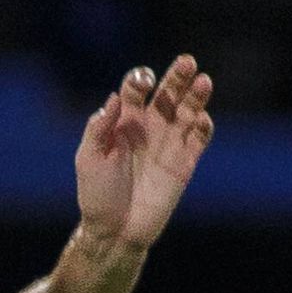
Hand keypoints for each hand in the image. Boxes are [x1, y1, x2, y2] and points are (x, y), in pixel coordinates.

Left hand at [73, 56, 216, 251]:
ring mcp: (169, 144)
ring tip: (203, 81)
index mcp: (122, 124)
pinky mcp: (185, 162)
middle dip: (177, 77)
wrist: (115, 230)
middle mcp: (148, 128)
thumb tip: (113, 99)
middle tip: (187, 62)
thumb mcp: (88, 160)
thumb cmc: (97, 195)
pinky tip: (202, 119)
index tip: (142, 82)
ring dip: (197, 96)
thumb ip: (98, 130)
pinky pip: (199, 138)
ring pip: (189, 111)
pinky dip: (204, 126)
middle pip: (167, 94)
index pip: (135, 92)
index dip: (139, 81)